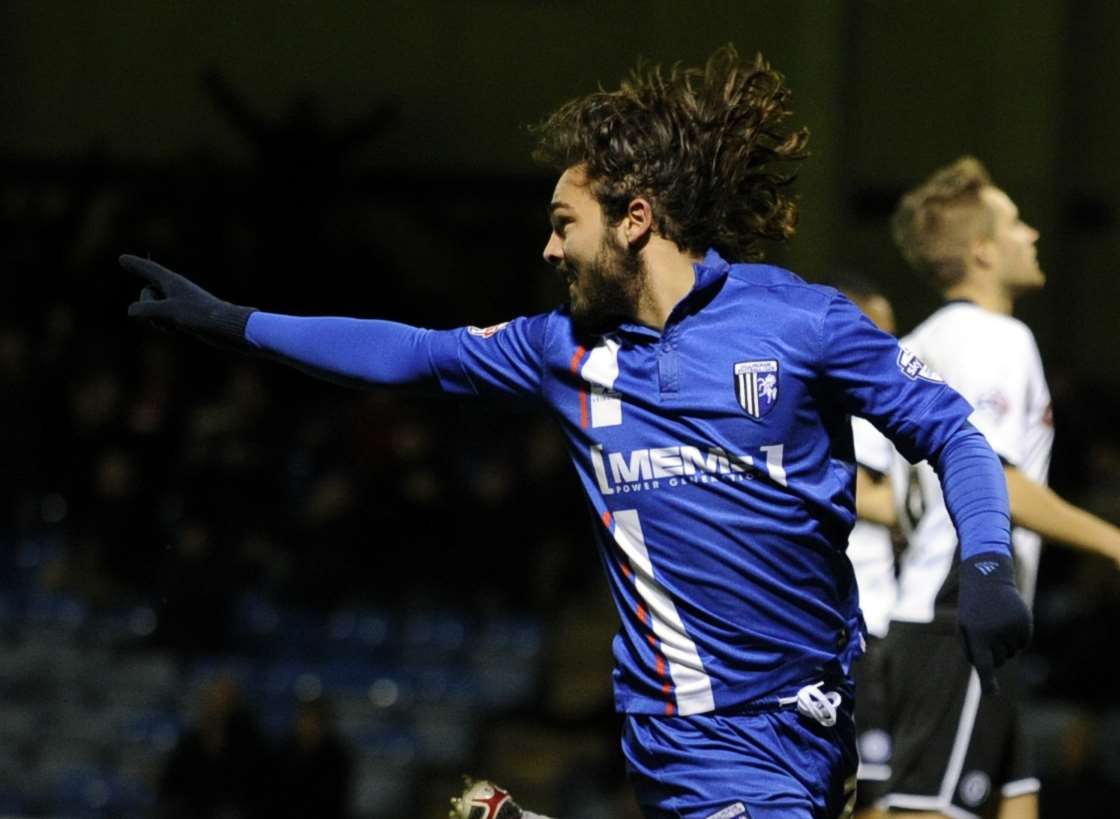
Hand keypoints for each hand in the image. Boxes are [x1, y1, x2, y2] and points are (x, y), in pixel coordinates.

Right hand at [120, 254, 254, 348]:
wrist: (228, 328)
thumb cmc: (200, 316)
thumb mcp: (169, 312)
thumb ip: (146, 309)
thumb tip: (131, 311)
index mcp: (172, 281)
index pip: (149, 269)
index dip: (135, 265)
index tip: (121, 258)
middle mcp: (176, 288)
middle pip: (147, 293)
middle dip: (147, 307)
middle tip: (164, 317)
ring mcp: (181, 301)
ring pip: (154, 307)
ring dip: (155, 319)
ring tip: (172, 326)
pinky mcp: (186, 314)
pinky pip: (164, 317)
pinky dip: (164, 324)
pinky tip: (176, 329)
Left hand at [957, 552, 1031, 694]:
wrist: (988, 580)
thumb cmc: (972, 609)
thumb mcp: (964, 628)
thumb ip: (972, 651)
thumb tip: (987, 671)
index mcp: (977, 635)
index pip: (984, 664)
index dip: (988, 681)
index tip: (992, 695)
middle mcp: (996, 634)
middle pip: (999, 661)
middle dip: (993, 653)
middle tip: (985, 631)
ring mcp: (1013, 629)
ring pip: (1011, 653)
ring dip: (1004, 644)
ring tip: (995, 622)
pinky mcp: (1025, 625)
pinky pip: (1022, 644)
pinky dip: (1016, 638)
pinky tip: (1007, 621)